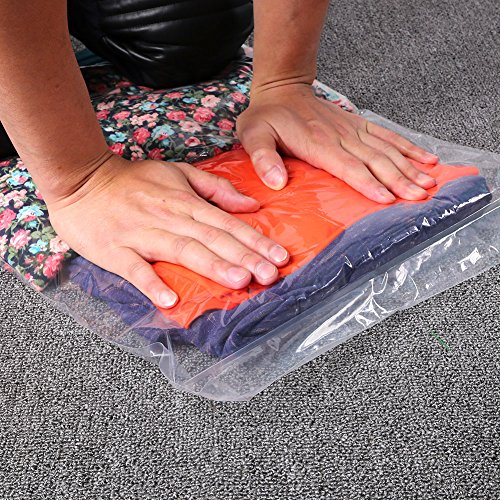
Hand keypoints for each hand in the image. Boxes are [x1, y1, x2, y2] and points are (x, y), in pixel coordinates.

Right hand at [47, 155, 288, 307]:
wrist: (80, 179)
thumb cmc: (133, 179)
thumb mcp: (178, 173)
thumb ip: (215, 188)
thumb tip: (250, 204)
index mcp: (185, 202)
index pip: (227, 223)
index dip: (255, 240)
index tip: (279, 256)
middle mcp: (169, 218)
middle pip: (212, 239)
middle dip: (244, 257)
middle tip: (270, 275)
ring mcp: (141, 235)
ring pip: (182, 251)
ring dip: (211, 266)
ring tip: (238, 281)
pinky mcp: (115, 251)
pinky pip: (135, 269)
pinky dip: (152, 284)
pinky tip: (170, 301)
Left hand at [236, 83, 438, 202]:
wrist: (281, 88)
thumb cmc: (267, 116)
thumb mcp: (253, 135)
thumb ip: (263, 158)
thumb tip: (276, 182)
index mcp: (318, 144)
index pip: (348, 168)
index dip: (368, 184)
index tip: (388, 199)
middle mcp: (340, 137)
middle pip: (375, 161)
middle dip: (399, 180)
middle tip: (419, 197)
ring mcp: (352, 130)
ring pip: (387, 150)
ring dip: (409, 167)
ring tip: (429, 182)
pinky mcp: (358, 126)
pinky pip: (387, 136)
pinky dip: (408, 147)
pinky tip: (426, 158)